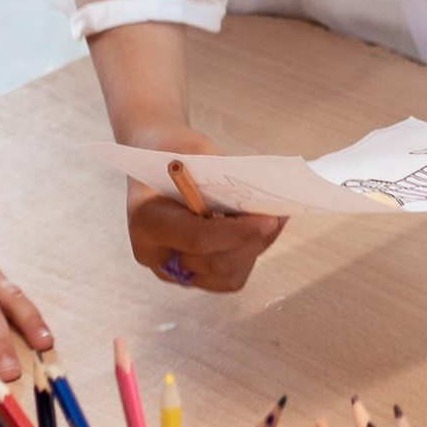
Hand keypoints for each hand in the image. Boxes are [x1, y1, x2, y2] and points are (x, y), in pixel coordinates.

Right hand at [124, 132, 284, 293]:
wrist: (155, 157)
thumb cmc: (173, 149)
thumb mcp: (193, 153)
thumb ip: (220, 183)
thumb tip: (262, 205)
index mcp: (146, 222)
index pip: (198, 238)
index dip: (237, 232)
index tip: (271, 220)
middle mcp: (154, 254)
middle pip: (214, 264)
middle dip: (252, 241)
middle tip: (280, 216)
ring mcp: (170, 269)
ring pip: (225, 275)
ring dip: (254, 248)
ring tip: (276, 219)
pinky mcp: (189, 273)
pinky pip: (226, 276)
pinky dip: (247, 254)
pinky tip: (260, 230)